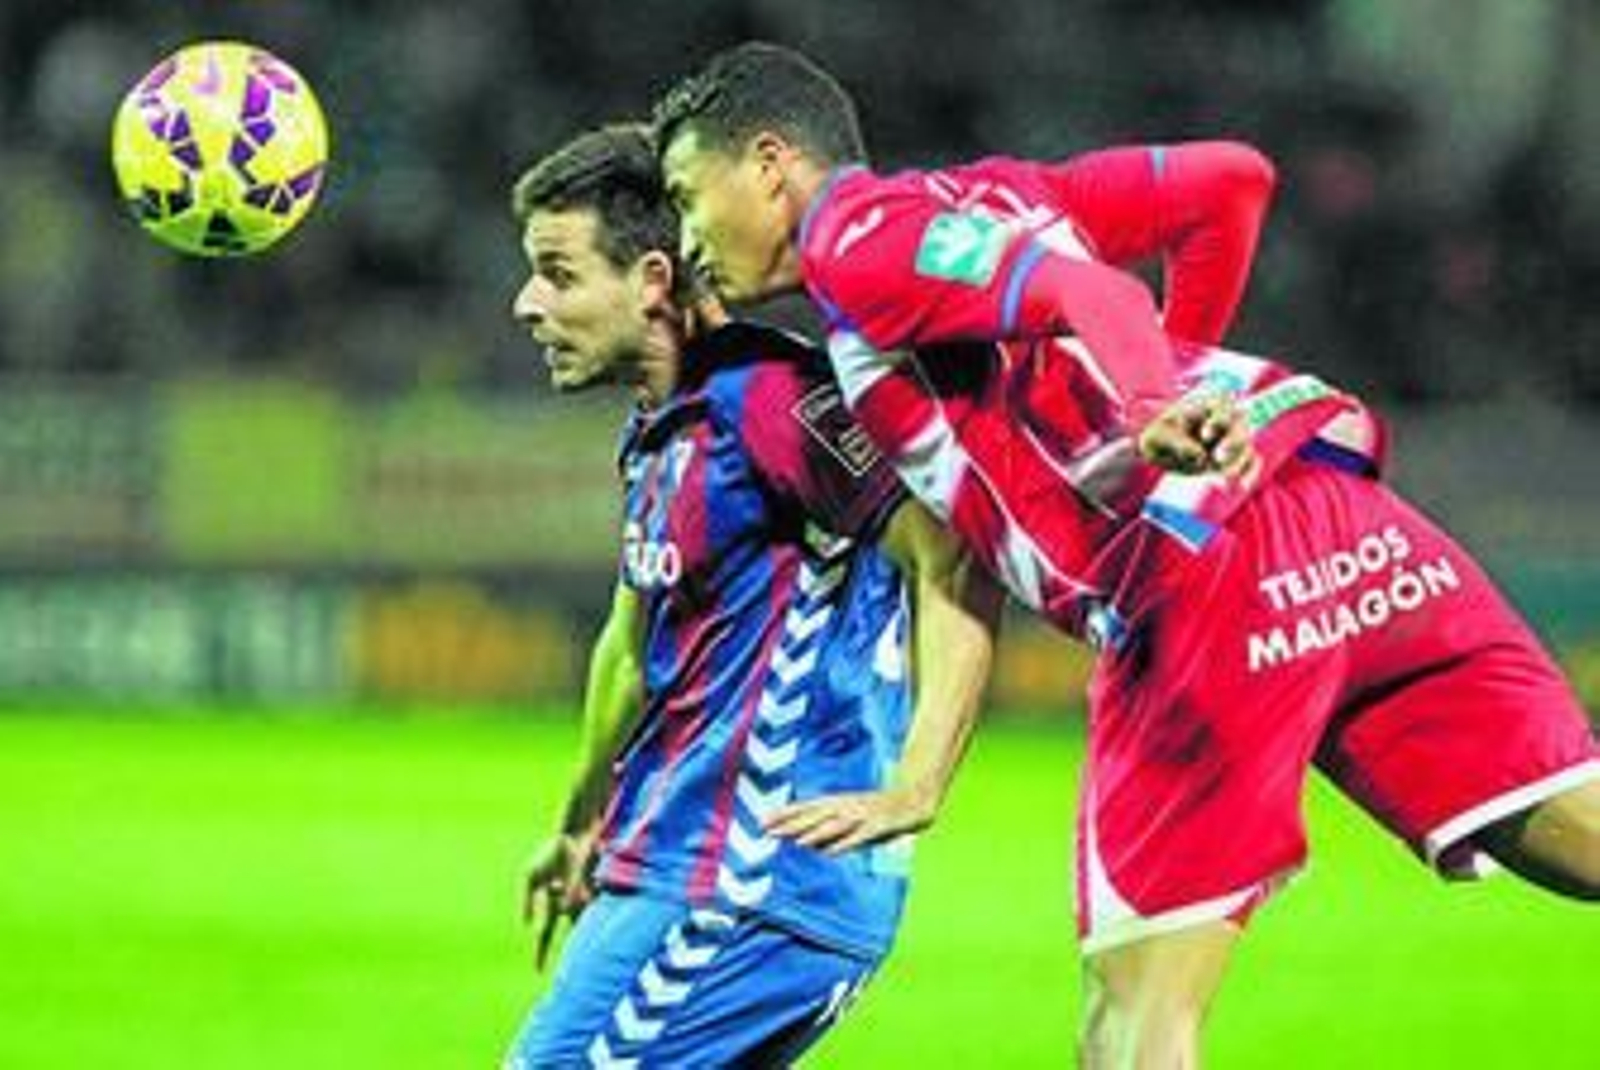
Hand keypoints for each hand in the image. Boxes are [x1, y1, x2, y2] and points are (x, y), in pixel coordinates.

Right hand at [521, 831, 595, 970]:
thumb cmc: (549, 853)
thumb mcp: (528, 876)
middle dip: (567, 954)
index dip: (540, 953)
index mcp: (550, 906)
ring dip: (572, 913)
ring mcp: (583, 901)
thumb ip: (525, 901)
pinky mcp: (596, 891)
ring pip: (577, 917)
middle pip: (567, 936)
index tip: (537, 972)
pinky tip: (573, 881)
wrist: (575, 834)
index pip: (544, 936)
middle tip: (567, 976)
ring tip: (567, 900)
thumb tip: (526, 928)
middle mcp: (568, 907)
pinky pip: (587, 901)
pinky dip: (579, 895)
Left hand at [763, 786, 935, 854]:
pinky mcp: (878, 825)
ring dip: (815, 833)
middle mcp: (845, 806)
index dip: (784, 814)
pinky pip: (859, 836)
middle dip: (792, 824)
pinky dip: (845, 843)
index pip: (805, 807)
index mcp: (836, 802)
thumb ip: (826, 829)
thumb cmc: (874, 812)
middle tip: (770, 831)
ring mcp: (862, 815)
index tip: (761, 821)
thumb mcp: (848, 817)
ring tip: (797, 842)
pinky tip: (831, 852)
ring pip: (834, 825)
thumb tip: (801, 841)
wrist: (911, 801)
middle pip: (814, 816)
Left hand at [1138, 392, 1261, 487]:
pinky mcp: (1235, 457)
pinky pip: (1251, 462)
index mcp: (1207, 406)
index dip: (1218, 420)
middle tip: (1217, 460)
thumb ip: (1178, 443)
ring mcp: (1232, 439)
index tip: (1205, 436)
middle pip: (1240, 428)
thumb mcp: (1159, 437)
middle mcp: (1225, 420)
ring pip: (1246, 447)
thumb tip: (1201, 456)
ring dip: (1238, 464)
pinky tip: (1242, 486)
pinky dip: (1249, 473)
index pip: (1222, 408)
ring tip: (1221, 481)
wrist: (1161, 452)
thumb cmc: (1159, 436)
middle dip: (1233, 444)